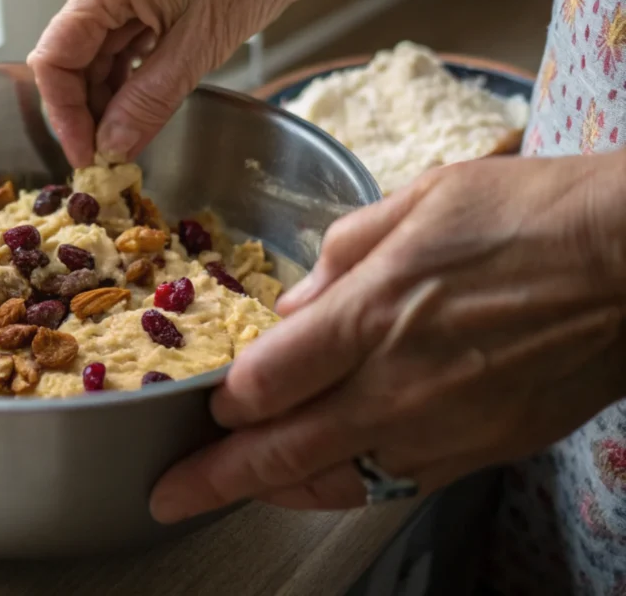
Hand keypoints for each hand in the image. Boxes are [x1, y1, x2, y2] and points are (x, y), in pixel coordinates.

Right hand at [27, 0, 324, 166]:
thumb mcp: (201, 42)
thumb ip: (150, 97)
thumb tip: (112, 146)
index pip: (54, 58)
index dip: (63, 113)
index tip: (85, 155)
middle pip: (70, 65)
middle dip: (84, 115)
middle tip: (105, 161)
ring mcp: (127, 1)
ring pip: (96, 66)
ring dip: (106, 108)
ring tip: (123, 147)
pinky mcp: (150, 12)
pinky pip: (125, 59)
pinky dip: (128, 92)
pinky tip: (139, 118)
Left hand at [150, 153, 625, 522]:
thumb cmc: (528, 213)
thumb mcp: (417, 202)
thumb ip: (339, 256)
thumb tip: (293, 308)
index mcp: (373, 312)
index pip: (266, 382)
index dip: (225, 398)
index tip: (209, 398)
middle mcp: (399, 383)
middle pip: (284, 451)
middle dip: (215, 478)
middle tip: (168, 495)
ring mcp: (443, 427)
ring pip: (336, 481)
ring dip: (275, 491)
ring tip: (235, 491)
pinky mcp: (483, 449)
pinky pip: (394, 483)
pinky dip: (345, 487)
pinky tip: (322, 480)